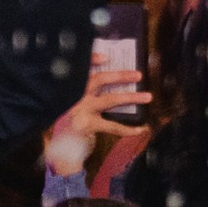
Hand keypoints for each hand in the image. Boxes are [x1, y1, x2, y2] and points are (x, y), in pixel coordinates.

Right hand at [45, 33, 149, 167]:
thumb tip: (115, 81)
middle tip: (138, 75)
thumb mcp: (72, 106)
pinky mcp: (87, 126)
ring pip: (109, 100)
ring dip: (131, 97)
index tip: (106, 56)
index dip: (91, 60)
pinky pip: (112, 125)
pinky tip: (140, 129)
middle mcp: (73, 97)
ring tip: (147, 96)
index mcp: (70, 89)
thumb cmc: (71, 124)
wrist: (60, 150)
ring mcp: (80, 111)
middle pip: (97, 80)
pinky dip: (128, 128)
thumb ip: (86, 94)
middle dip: (119, 75)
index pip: (80, 70)